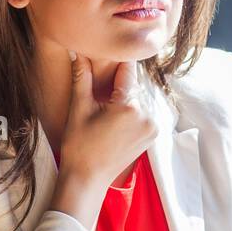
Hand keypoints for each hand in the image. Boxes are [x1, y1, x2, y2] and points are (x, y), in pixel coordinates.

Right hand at [58, 51, 157, 187]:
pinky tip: (115, 118)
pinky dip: (132, 110)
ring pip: (139, 98)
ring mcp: (153, 126)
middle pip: (133, 85)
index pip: (127, 69)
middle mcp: (147, 115)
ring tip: (106, 106)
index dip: (116, 59)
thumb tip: (78, 51)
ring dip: (126, 97)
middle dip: (118, 82)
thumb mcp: (79, 109)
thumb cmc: (79, 145)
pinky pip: (144, 112)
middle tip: (101, 85)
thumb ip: (82, 77)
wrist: (88, 179)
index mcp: (129, 106)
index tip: (108, 51)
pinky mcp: (153, 135)